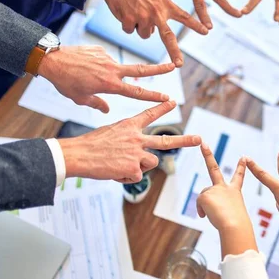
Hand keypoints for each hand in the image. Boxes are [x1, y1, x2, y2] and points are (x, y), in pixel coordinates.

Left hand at [38, 46, 174, 112]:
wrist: (51, 60)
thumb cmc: (65, 82)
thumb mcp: (80, 98)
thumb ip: (97, 104)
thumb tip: (107, 109)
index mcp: (110, 84)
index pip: (137, 92)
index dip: (153, 96)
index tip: (167, 97)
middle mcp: (112, 70)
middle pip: (142, 70)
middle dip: (159, 69)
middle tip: (173, 66)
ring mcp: (107, 58)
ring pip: (115, 67)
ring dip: (106, 73)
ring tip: (85, 75)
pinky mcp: (100, 49)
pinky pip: (103, 59)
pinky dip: (97, 65)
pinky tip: (82, 67)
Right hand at [59, 101, 200, 182]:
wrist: (79, 155)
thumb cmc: (90, 145)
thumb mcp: (110, 133)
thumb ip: (127, 140)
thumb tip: (137, 155)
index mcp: (129, 126)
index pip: (149, 114)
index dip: (162, 108)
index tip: (173, 101)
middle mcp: (137, 138)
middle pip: (166, 141)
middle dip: (185, 141)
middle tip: (199, 139)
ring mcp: (137, 153)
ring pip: (152, 162)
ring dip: (140, 166)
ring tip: (120, 164)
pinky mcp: (134, 168)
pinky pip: (137, 176)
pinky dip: (126, 177)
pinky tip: (114, 171)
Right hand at [91, 0, 207, 65]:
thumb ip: (159, 12)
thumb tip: (152, 33)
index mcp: (165, 4)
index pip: (184, 16)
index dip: (195, 24)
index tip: (206, 31)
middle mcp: (157, 12)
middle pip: (168, 37)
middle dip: (174, 52)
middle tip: (179, 64)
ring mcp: (143, 17)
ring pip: (144, 35)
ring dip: (138, 27)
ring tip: (133, 10)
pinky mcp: (129, 20)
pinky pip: (129, 31)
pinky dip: (126, 24)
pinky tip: (124, 10)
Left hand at [196, 145, 257, 255]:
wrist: (234, 225)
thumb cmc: (236, 225)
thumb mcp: (229, 216)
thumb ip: (218, 210)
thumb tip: (204, 212)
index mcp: (234, 192)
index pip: (238, 177)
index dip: (241, 167)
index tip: (244, 157)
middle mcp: (225, 187)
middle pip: (214, 168)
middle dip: (208, 155)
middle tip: (203, 143)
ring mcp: (215, 189)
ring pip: (204, 197)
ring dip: (205, 207)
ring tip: (215, 215)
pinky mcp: (206, 194)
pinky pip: (199, 203)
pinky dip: (201, 210)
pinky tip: (207, 215)